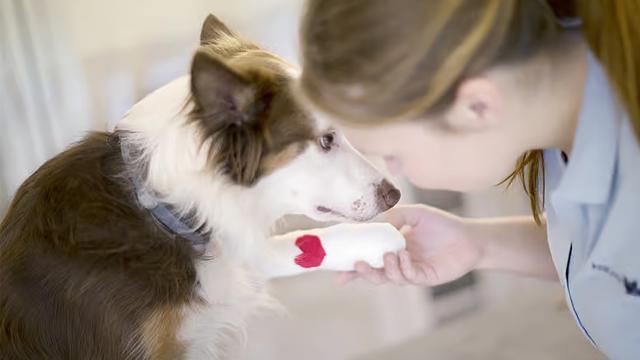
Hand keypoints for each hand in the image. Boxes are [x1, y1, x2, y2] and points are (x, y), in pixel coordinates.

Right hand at [337, 204, 483, 285]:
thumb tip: (376, 223)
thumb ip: (395, 216)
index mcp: (391, 248)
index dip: (352, 265)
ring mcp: (410, 271)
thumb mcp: (415, 213)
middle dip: (363, 273)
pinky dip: (403, 267)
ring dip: (385, 268)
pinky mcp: (425, 278)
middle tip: (357, 264)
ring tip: (387, 255)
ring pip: (389, 277)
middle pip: (374, 274)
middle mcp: (398, 262)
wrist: (469, 237)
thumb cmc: (442, 225)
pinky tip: (405, 255)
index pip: (368, 258)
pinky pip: (408, 276)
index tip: (336, 268)